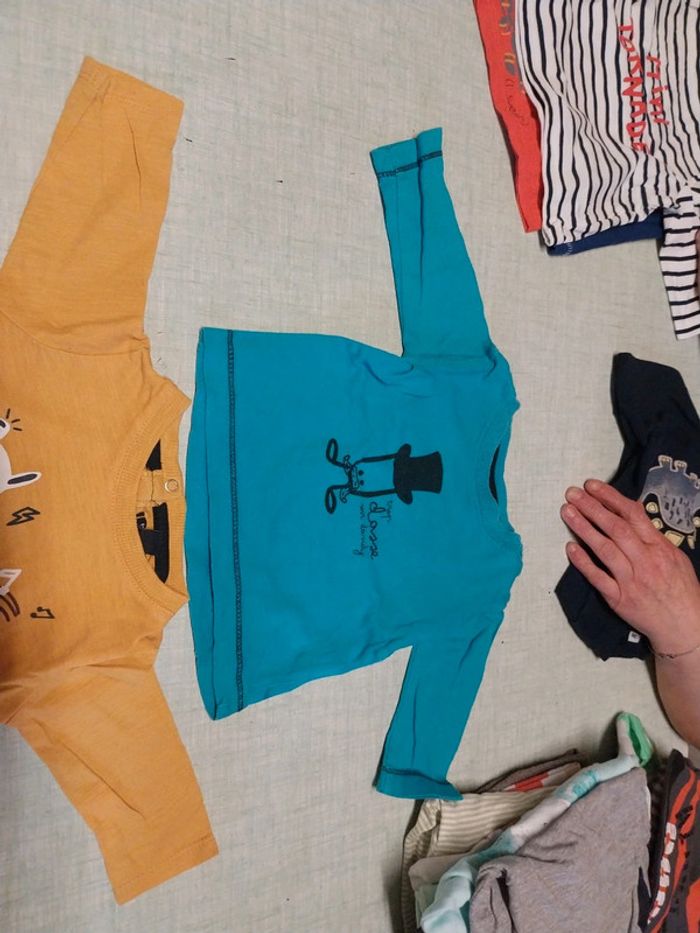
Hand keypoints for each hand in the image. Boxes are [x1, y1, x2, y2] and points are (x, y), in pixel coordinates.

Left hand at [560, 479, 699, 655]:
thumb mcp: (675, 557)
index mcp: (659, 547)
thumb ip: (652, 537)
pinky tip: (570, 547)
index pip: (632, 515)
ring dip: (583, 528)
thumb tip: (632, 514)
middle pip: (615, 528)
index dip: (610, 498)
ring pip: (604, 549)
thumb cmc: (681, 590)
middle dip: (592, 507)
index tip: (592, 486)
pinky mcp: (618, 599)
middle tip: (572, 493)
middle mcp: (644, 561)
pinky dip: (583, 562)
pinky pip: (597, 577)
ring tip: (567, 512)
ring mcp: (630, 580)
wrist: (684, 627)